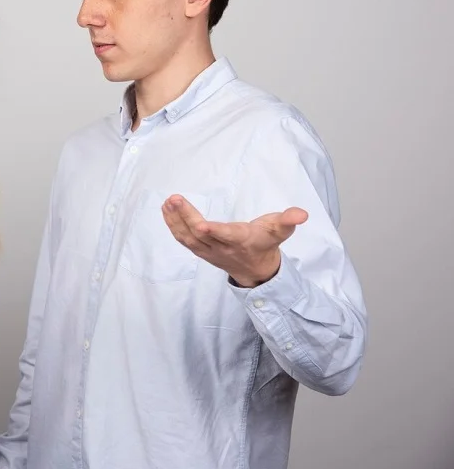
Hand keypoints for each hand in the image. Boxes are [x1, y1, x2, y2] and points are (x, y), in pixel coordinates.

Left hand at [161, 194, 308, 287]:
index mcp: (242, 241)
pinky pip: (183, 239)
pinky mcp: (200, 250)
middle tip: (174, 199)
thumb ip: (288, 221)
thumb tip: (302, 214)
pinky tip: (166, 210)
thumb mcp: (280, 231)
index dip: (214, 231)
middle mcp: (222, 248)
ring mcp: (209, 251)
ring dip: (175, 220)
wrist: (256, 270)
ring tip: (168, 202)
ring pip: (188, 237)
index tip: (201, 224)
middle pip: (201, 234)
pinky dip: (173, 225)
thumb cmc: (266, 243)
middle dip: (187, 217)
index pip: (227, 236)